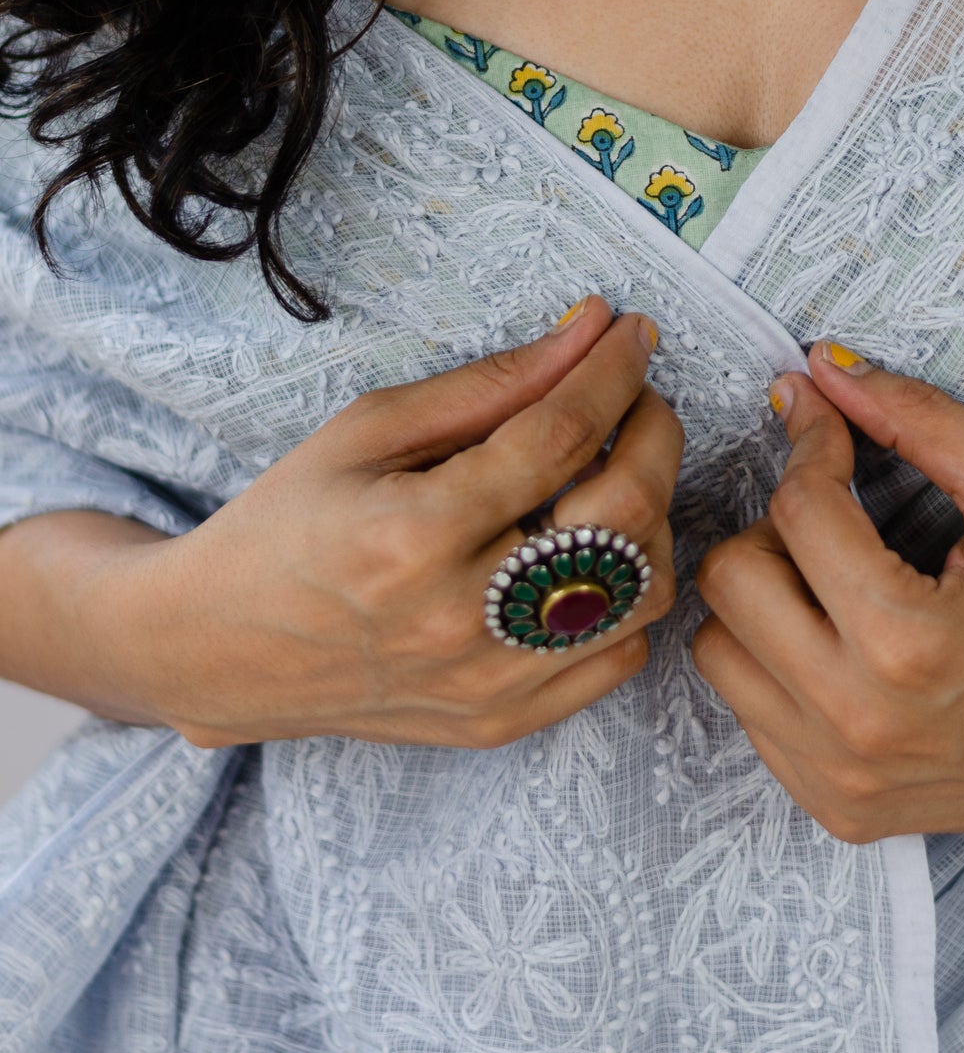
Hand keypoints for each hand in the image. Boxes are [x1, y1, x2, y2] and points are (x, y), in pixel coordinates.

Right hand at [97, 299, 680, 748]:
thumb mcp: (369, 430)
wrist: (218, 648)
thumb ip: (490, 384)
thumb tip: (588, 332)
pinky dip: (627, 595)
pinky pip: (618, 657)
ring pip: (643, 593)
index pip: (560, 435)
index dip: (612, 373)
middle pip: (624, 516)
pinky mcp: (501, 720)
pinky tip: (591, 553)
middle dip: (655, 435)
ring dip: (653, 517)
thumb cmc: (289, 524)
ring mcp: (487, 681)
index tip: (632, 333)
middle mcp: (461, 617)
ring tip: (616, 473)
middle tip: (639, 397)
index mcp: (416, 532)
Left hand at [693, 344, 963, 842]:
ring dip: (764, 600)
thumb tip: (821, 368)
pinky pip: (747, 712)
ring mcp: (839, 777)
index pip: (798, 508)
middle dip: (777, 528)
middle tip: (839, 520)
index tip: (830, 426)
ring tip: (837, 585)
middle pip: (729, 579)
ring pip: (718, 649)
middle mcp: (857, 721)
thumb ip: (918, 417)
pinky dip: (779, 665)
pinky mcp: (836, 810)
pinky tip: (844, 647)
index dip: (812, 444)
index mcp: (905, 641)